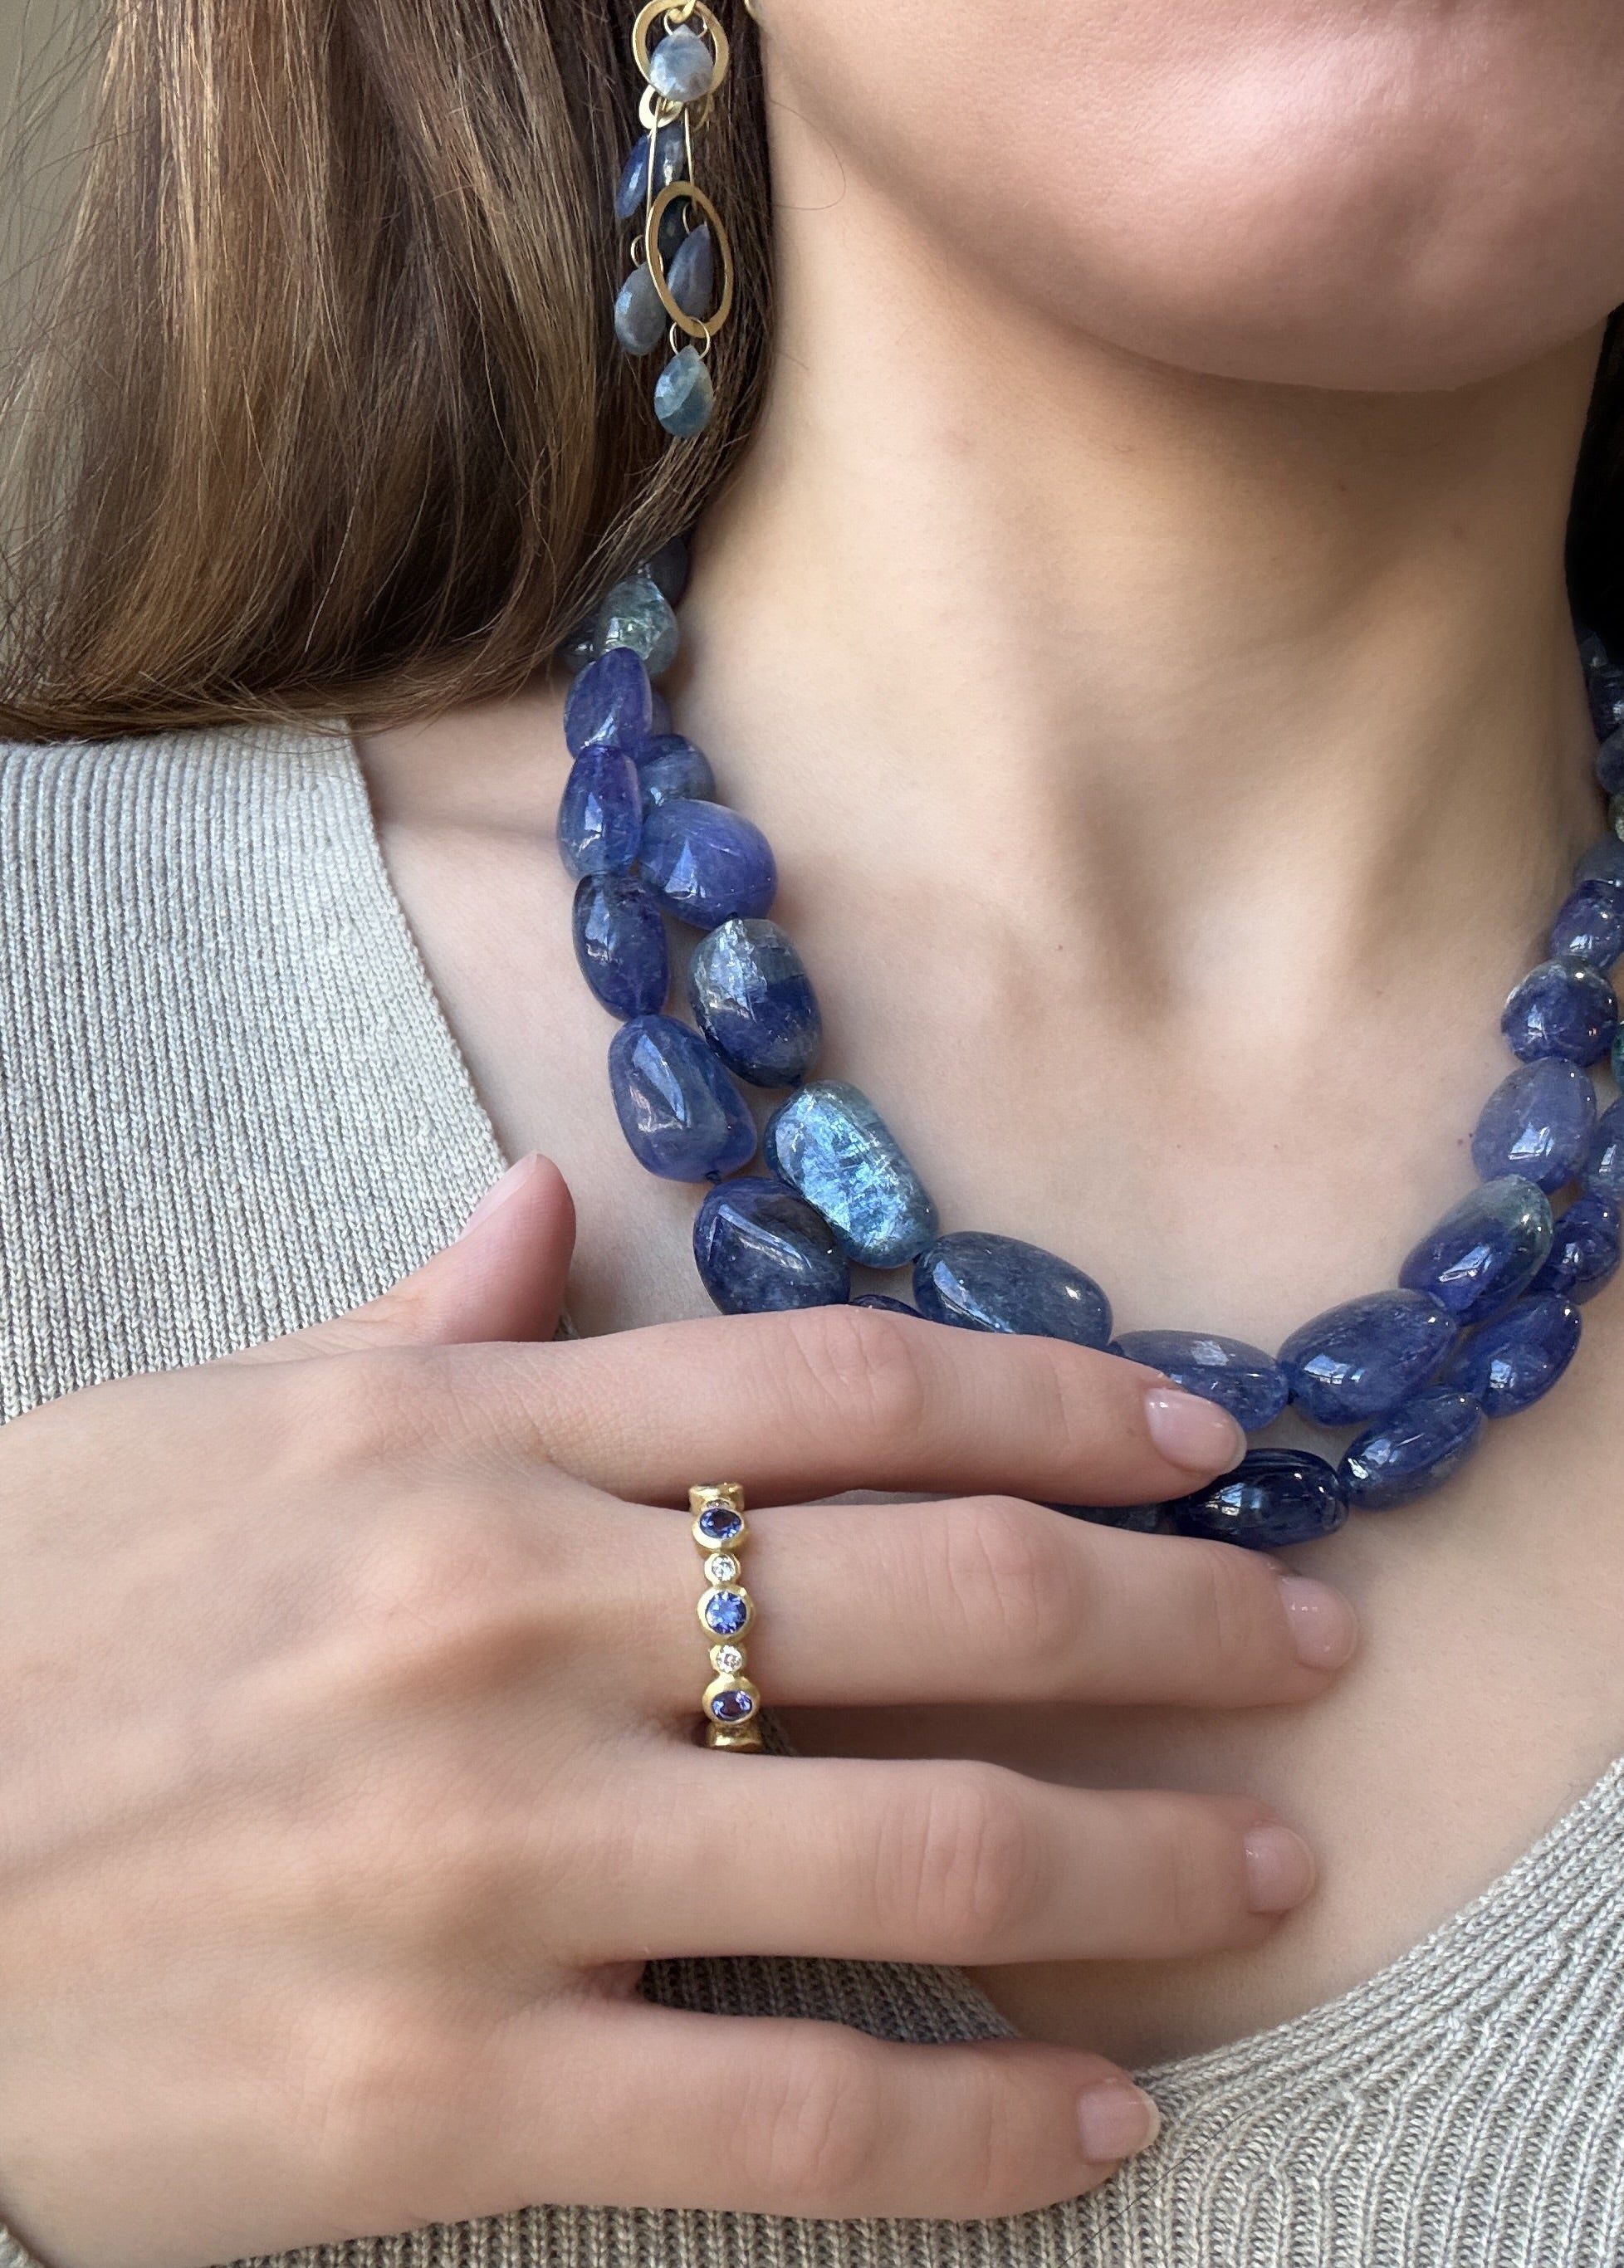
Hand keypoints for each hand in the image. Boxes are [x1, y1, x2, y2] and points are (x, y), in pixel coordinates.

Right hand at [0, 1157, 1352, 2267]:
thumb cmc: (21, 1629)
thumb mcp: (206, 1431)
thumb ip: (416, 1328)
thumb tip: (551, 1209)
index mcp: (452, 1447)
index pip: (836, 1392)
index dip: (1055, 1408)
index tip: (1203, 1444)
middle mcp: (502, 1623)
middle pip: (931, 1595)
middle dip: (1168, 1617)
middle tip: (1313, 1642)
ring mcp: (486, 1863)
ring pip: (908, 1853)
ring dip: (1132, 1858)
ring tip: (1262, 1862)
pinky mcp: (442, 2094)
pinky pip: (788, 2117)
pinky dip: (981, 2123)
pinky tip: (1102, 2117)